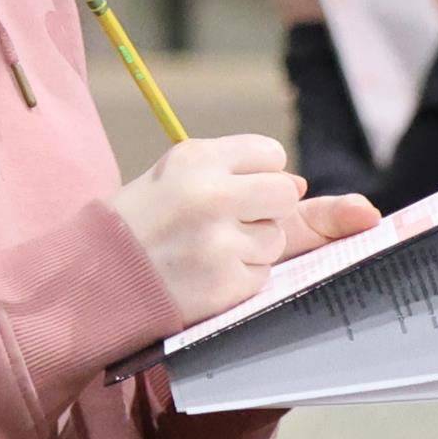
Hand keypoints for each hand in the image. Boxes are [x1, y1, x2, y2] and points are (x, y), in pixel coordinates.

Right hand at [110, 134, 377, 326]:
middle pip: (284, 193)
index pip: (271, 155)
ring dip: (251, 249)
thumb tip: (345, 203)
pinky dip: (239, 280)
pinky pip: (262, 276)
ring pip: (275, 238)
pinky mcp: (225, 283)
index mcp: (196, 156)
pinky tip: (202, 277)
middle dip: (263, 211)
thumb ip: (256, 178)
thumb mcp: (183, 179)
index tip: (224, 191)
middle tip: (217, 224)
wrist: (92, 279)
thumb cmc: (145, 224)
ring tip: (201, 252)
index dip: (254, 177)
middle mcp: (211, 193)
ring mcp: (220, 240)